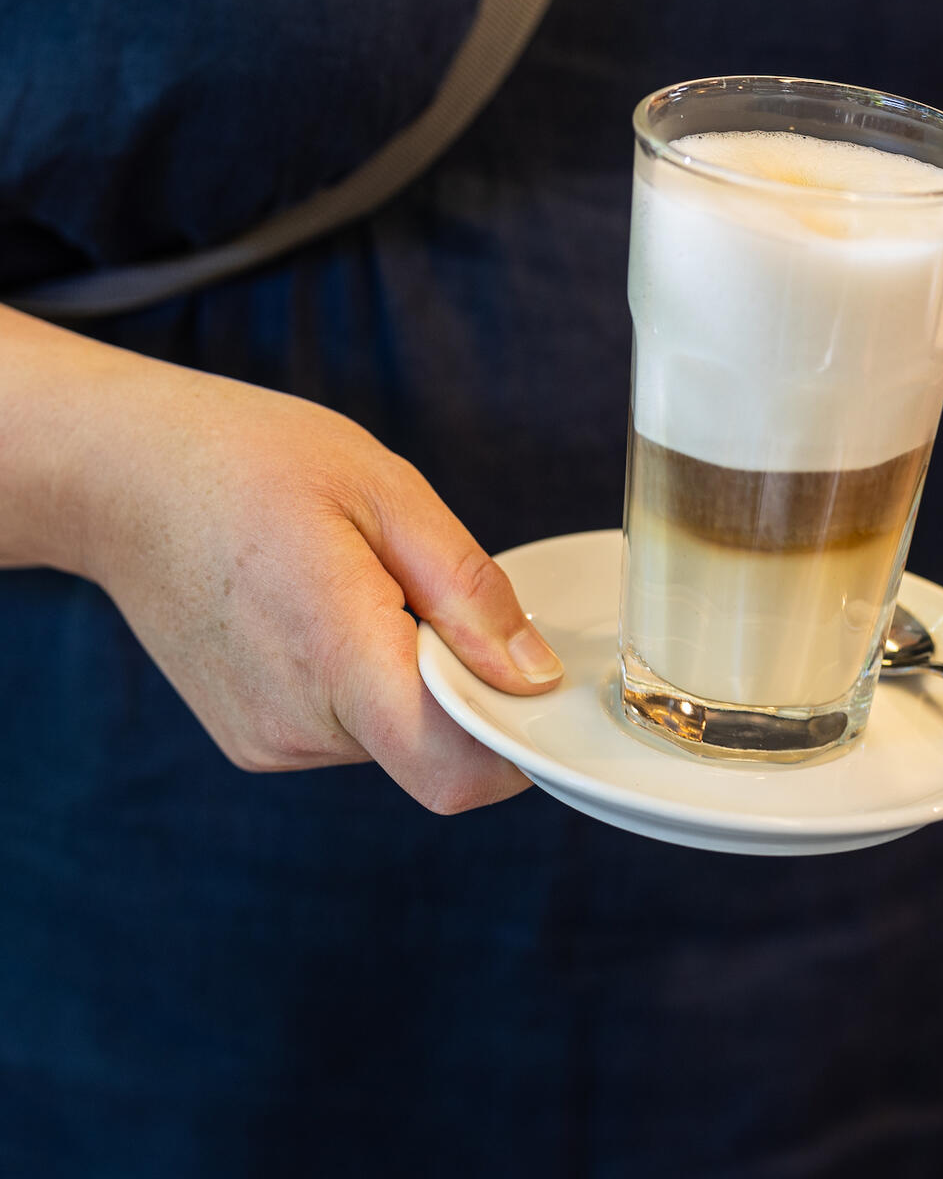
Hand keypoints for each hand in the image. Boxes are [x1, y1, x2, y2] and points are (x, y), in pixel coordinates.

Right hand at [75, 362, 561, 812]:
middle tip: (420, 590)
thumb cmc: (247, 461)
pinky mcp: (255, 741)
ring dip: (412, 678)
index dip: (516, 742)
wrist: (119, 477)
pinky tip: (324, 612)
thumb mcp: (387, 492)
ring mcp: (268, 742)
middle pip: (437, 749)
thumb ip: (470, 593)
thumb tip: (535, 675)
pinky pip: (352, 730)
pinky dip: (368, 682)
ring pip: (397, 739)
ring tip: (358, 589)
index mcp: (335, 657)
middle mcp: (296, 724)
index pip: (455, 771)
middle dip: (463, 682)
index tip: (530, 679)